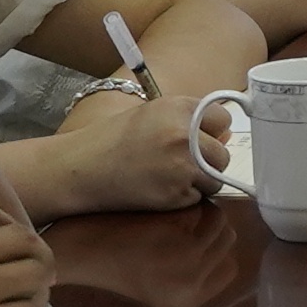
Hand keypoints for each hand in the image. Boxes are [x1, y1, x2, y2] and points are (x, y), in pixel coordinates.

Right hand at [27, 86, 218, 215]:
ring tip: (168, 177)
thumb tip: (226, 136)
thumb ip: (189, 122)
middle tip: (180, 164)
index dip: (211, 132)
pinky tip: (159, 189)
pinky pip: (197, 198)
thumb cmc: (113, 139)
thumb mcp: (152, 115)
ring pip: (216, 179)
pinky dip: (184, 198)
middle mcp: (186, 134)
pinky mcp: (177, 194)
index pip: (223, 120)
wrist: (81, 167)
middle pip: (223, 153)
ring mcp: (183, 166)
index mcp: (180, 108)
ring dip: (200, 182)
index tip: (196, 139)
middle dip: (208, 161)